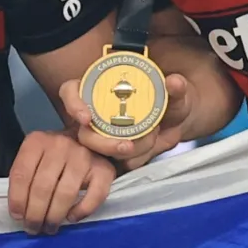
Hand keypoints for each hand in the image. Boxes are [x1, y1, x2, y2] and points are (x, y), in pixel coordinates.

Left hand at [7, 130, 114, 233]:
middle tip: (33, 229)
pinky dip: (82, 211)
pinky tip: (71, 218)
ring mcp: (83, 156)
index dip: (17, 199)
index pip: (21, 174)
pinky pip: (94, 196)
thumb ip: (25, 177)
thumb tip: (19, 212)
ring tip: (49, 228)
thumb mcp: (34, 157)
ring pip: (65, 194)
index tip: (17, 217)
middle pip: (43, 187)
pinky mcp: (104, 169)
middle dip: (35, 214)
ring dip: (54, 216)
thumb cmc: (55, 154)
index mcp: (37, 142)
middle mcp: (60, 146)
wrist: (89, 139)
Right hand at [57, 73, 194, 170]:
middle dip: (103, 144)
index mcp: (97, 90)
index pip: (71, 91)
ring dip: (128, 152)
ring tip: (152, 139)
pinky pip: (119, 164)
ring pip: (102, 153)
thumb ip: (176, 87)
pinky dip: (138, 158)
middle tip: (126, 146)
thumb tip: (174, 82)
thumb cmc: (167, 101)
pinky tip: (152, 146)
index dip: (73, 104)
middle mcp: (95, 114)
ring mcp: (104, 137)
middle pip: (83, 133)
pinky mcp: (115, 155)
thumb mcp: (174, 92)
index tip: (86, 117)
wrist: (177, 122)